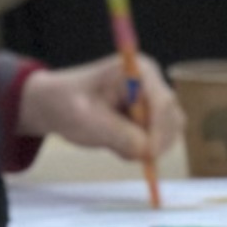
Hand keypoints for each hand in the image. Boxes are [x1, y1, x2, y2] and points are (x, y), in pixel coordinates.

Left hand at [20, 56, 181, 160]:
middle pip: (172, 119)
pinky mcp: (149, 117)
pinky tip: (116, 142)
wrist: (54, 105)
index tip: (148, 155)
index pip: (163, 102)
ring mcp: (152, 100)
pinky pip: (158, 141)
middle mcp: (151, 83)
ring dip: (144, 147)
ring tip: (112, 144)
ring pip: (168, 133)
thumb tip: (148, 151)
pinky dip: (140, 149)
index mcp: (138, 72)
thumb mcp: (88, 122)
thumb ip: (120, 135)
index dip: (160, 131)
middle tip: (127, 153)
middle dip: (154, 141)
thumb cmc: (66, 105)